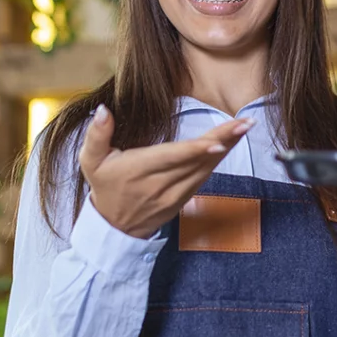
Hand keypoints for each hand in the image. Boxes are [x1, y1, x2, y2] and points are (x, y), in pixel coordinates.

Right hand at [79, 104, 252, 238]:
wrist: (114, 227)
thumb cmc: (105, 187)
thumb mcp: (91, 161)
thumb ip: (97, 134)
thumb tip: (104, 110)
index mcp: (138, 170)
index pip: (173, 158)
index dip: (197, 149)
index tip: (220, 139)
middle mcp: (160, 184)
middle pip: (196, 160)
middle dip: (224, 140)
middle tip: (245, 123)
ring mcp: (174, 194)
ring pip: (205, 169)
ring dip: (227, 147)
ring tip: (244, 127)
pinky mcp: (183, 199)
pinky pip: (204, 177)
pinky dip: (218, 160)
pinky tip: (231, 144)